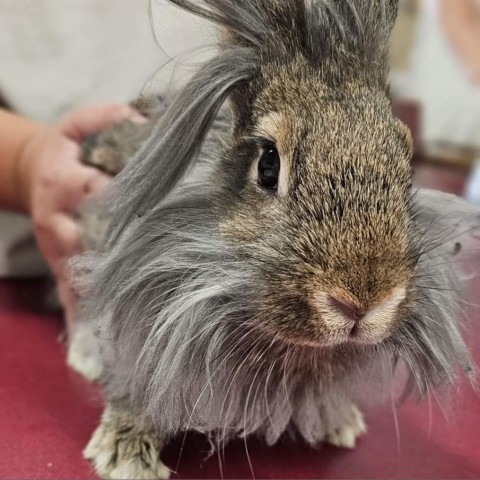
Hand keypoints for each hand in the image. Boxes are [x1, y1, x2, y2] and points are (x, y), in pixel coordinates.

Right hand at [16, 104, 144, 330]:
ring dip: (102, 299)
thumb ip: (107, 118)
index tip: (151, 220)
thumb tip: (139, 119)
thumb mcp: (80, 124)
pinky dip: (82, 320)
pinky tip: (96, 353)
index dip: (119, 207)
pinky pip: (70, 295)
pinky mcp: (60, 265)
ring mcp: (59, 247)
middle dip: (118, 258)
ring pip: (79, 275)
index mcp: (65, 182)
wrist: (37, 173)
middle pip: (89, 240)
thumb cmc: (68, 149)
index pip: (95, 193)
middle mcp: (60, 219)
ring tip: (130, 326)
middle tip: (154, 279)